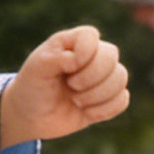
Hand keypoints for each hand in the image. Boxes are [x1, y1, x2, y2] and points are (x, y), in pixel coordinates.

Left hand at [0, 27, 130, 143]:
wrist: (31, 117)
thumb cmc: (32, 87)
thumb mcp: (36, 69)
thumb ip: (56, 58)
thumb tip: (79, 60)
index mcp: (73, 42)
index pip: (91, 36)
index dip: (84, 53)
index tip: (67, 67)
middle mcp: (92, 55)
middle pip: (111, 55)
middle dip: (90, 77)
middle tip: (70, 86)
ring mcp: (103, 76)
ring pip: (120, 78)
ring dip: (96, 95)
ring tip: (76, 100)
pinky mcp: (108, 98)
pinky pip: (122, 100)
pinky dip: (103, 110)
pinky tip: (86, 112)